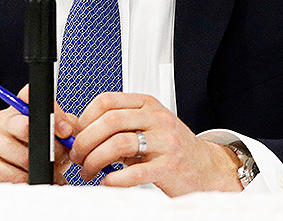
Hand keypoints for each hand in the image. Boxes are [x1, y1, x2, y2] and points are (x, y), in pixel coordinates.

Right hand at [0, 84, 77, 182]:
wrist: (19, 174)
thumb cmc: (40, 150)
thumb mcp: (57, 135)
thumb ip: (66, 127)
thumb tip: (67, 131)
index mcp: (18, 106)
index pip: (29, 95)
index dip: (51, 112)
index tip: (65, 131)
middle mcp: (0, 120)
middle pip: (24, 127)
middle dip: (49, 146)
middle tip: (59, 157)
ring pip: (22, 156)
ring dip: (41, 168)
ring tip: (51, 174)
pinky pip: (11, 176)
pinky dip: (28, 182)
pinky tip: (34, 180)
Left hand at [68, 92, 241, 195]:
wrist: (207, 168)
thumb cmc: (172, 147)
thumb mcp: (145, 128)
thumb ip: (117, 127)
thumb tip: (78, 130)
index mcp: (147, 105)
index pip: (107, 101)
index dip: (85, 117)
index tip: (76, 134)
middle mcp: (156, 119)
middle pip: (110, 121)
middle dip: (86, 140)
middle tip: (78, 156)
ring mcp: (165, 141)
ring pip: (119, 143)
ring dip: (96, 160)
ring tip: (90, 171)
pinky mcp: (169, 166)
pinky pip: (136, 172)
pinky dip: (115, 178)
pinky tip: (108, 181)